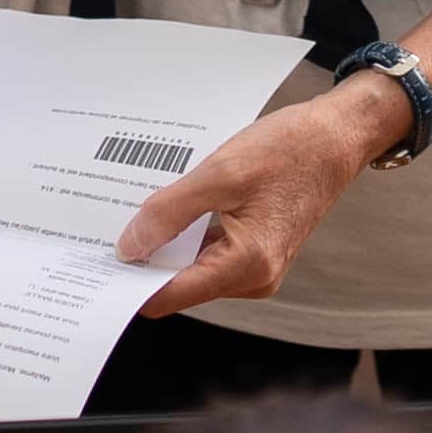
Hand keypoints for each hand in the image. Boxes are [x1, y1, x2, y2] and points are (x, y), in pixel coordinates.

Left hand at [129, 67, 402, 287]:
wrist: (337, 136)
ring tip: (138, 212)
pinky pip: (209, 253)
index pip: (169, 296)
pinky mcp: (257, 252)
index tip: (94, 264)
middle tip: (106, 230)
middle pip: (178, 285)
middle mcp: (253, 278)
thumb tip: (129, 247)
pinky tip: (171, 209)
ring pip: (192, 268)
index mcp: (246, 265)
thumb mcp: (222, 173)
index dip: (128, 283)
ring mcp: (256, 268)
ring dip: (165, 244)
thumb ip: (170, 212)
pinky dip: (187, 235)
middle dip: (144, 259)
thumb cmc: (291, 149)